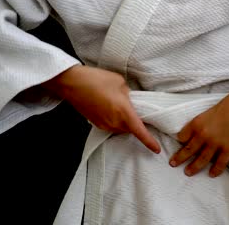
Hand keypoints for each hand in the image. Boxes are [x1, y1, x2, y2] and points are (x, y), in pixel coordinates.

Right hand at [41, 65, 160, 153]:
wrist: (72, 83)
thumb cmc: (97, 80)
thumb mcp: (120, 83)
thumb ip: (129, 95)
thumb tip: (129, 101)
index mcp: (124, 112)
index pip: (140, 131)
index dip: (150, 142)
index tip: (156, 150)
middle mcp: (114, 122)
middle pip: (130, 129)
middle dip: (136, 124)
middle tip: (139, 112)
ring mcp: (104, 124)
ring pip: (120, 128)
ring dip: (124, 122)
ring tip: (121, 106)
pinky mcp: (96, 123)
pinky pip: (111, 125)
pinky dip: (115, 120)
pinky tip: (111, 108)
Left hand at [169, 84, 228, 176]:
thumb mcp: (211, 111)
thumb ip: (205, 122)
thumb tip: (204, 131)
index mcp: (197, 122)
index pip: (182, 136)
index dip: (180, 141)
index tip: (179, 145)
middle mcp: (203, 134)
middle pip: (188, 150)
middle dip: (179, 158)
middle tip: (173, 164)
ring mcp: (215, 143)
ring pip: (201, 160)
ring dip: (194, 167)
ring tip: (188, 172)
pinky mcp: (228, 149)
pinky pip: (219, 163)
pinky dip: (215, 170)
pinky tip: (212, 174)